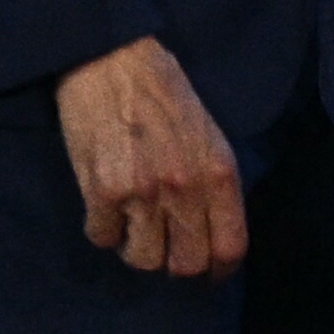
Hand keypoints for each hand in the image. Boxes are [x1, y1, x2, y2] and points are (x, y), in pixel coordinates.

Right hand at [55, 36, 246, 278]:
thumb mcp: (208, 134)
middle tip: (163, 248)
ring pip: (144, 260)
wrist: (112, 59)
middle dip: (175, 264)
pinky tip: (105, 208)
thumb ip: (213, 184)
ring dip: (136, 250)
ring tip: (131, 226)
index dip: (219, 271)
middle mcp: (185, 187)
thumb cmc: (164, 94)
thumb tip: (212, 235)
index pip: (230, 247)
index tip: (208, 274)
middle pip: (187, 264)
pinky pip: (103, 238)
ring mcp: (143, 192)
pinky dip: (104, 231)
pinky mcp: (102, 191)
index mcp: (219, 172)